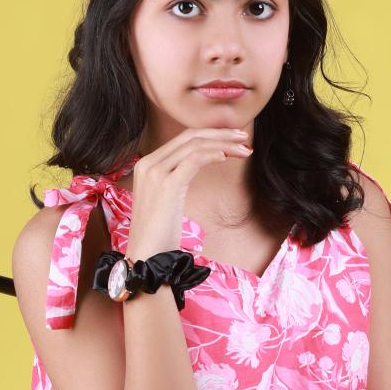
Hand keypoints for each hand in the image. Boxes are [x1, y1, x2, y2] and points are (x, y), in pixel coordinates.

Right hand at [127, 127, 252, 257]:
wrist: (146, 255)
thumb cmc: (159, 233)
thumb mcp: (166, 198)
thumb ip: (176, 177)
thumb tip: (198, 164)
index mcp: (147, 164)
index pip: (182, 139)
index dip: (210, 134)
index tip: (232, 138)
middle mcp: (148, 163)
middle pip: (189, 136)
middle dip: (220, 133)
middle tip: (244, 137)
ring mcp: (155, 173)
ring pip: (194, 145)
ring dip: (223, 144)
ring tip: (244, 149)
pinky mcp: (166, 185)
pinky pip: (193, 160)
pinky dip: (213, 154)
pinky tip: (227, 157)